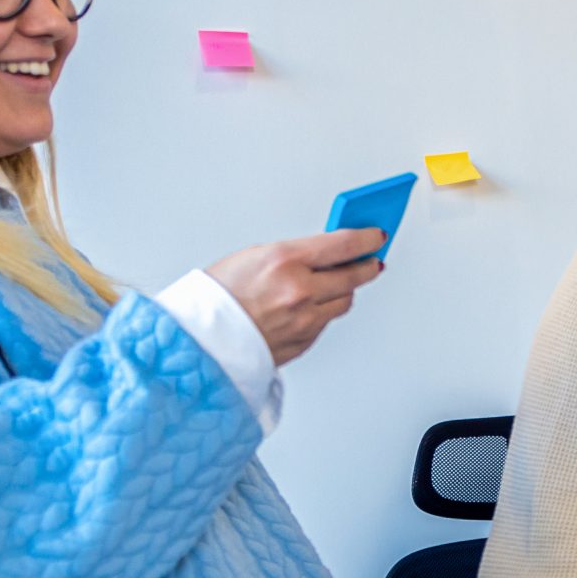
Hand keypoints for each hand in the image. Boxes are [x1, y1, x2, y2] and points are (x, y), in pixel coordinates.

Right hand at [206, 230, 386, 365]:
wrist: (200, 338)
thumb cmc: (217, 295)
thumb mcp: (254, 257)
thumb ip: (294, 255)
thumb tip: (325, 252)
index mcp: (284, 261)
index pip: (343, 244)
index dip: (366, 239)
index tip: (376, 236)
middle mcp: (300, 291)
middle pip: (353, 276)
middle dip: (366, 266)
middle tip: (372, 260)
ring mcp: (305, 319)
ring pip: (344, 301)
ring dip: (344, 290)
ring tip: (338, 282)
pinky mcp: (305, 341)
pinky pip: (326, 322)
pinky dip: (323, 311)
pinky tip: (312, 305)